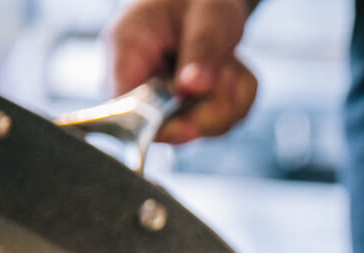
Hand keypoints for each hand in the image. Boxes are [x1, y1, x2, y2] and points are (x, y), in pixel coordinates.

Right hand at [106, 0, 258, 143]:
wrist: (203, 1)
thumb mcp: (208, 14)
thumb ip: (202, 48)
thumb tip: (194, 88)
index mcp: (127, 50)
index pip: (125, 109)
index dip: (158, 127)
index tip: (191, 129)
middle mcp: (140, 82)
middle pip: (172, 126)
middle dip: (212, 108)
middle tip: (226, 71)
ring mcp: (165, 100)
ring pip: (205, 128)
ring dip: (230, 100)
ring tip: (227, 63)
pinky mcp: (190, 110)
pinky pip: (224, 122)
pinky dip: (238, 100)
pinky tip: (229, 72)